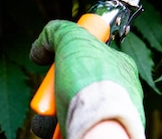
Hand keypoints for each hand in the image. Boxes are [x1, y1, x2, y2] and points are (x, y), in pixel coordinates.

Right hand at [30, 20, 144, 138]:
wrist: (100, 126)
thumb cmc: (92, 81)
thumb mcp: (72, 39)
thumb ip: (57, 32)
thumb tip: (40, 48)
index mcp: (121, 65)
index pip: (93, 54)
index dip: (70, 55)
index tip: (58, 60)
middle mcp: (121, 90)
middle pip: (78, 82)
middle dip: (57, 87)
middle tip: (51, 91)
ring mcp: (111, 113)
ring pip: (74, 107)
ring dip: (55, 110)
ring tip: (51, 113)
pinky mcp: (101, 133)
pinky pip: (73, 126)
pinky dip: (56, 127)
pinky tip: (53, 127)